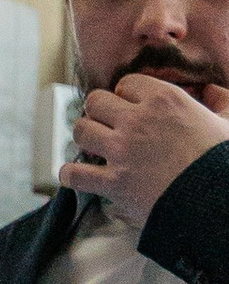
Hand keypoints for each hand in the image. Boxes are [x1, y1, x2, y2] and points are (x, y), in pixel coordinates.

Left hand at [61, 70, 228, 232]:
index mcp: (164, 99)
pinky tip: (73, 173)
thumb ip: (219, 99)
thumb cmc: (221, 160)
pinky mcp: (113, 183)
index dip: (126, 94)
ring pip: (81, 131)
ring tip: (91, 144)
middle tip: (104, 123)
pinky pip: (76, 174)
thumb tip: (211, 91)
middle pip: (96, 102)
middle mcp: (137, 120)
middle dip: (98, 111)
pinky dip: (70, 174)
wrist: (213, 200)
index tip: (129, 106)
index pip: (126, 83)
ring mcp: (122, 151)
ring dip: (84, 137)